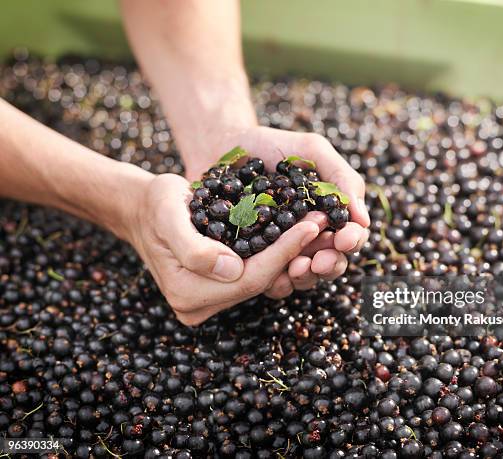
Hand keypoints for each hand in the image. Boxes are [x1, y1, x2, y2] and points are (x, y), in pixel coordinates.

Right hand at [126, 173, 325, 324]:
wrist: (144, 211)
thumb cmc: (155, 206)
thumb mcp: (168, 215)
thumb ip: (193, 247)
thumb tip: (230, 270)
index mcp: (187, 293)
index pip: (249, 276)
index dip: (284, 251)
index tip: (312, 224)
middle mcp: (198, 306)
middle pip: (260, 281)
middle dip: (294, 251)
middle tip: (323, 221)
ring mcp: (209, 302)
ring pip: (262, 279)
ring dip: (291, 254)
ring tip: (318, 227)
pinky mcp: (219, 291)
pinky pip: (255, 274)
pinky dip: (277, 255)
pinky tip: (299, 235)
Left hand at [183, 126, 369, 293]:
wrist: (221, 146)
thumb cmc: (270, 145)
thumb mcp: (311, 151)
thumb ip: (341, 179)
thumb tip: (364, 220)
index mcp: (328, 214)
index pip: (350, 236)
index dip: (352, 241)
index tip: (344, 238)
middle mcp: (309, 236)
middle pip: (332, 263)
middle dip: (331, 264)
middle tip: (320, 261)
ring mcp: (283, 250)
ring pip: (305, 277)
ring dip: (306, 277)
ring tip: (296, 267)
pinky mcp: (255, 259)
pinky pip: (270, 281)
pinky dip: (276, 282)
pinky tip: (273, 276)